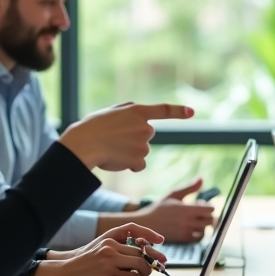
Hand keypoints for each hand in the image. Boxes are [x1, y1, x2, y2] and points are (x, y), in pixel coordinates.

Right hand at [32, 225, 168, 275]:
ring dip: (145, 273)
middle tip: (156, 267)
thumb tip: (142, 253)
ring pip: (140, 266)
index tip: (161, 240)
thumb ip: (118, 247)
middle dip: (151, 261)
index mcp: (108, 238)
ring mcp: (108, 263)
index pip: (133, 230)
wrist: (63, 274)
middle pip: (140, 252)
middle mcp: (109, 248)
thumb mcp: (99, 246)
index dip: (150, 234)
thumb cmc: (83, 261)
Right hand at [59, 102, 193, 171]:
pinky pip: (139, 165)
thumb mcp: (111, 112)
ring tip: (112, 148)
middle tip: (115, 138)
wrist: (83, 144)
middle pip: (147, 134)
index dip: (179, 111)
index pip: (164, 110)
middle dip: (135, 137)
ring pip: (142, 151)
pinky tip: (116, 159)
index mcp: (137, 111)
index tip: (191, 112)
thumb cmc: (93, 128)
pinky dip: (130, 165)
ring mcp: (143, 144)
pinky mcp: (139, 160)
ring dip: (130, 152)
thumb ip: (129, 112)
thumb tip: (143, 117)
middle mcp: (145, 127)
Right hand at [135, 179, 215, 242]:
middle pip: (210, 220)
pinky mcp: (183, 240)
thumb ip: (189, 188)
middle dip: (208, 215)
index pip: (209, 209)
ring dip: (203, 225)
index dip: (208, 206)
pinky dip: (198, 233)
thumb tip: (201, 178)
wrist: (146, 224)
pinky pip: (198, 238)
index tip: (200, 204)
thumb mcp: (173, 195)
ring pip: (205, 230)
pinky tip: (191, 227)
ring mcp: (186, 232)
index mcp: (186, 209)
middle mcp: (187, 222)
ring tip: (195, 220)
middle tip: (199, 212)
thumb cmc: (160, 208)